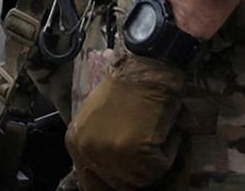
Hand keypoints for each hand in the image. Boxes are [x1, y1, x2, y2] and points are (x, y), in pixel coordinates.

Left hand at [66, 50, 186, 190]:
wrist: (148, 66)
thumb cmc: (129, 85)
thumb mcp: (98, 115)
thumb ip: (99, 142)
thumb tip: (113, 171)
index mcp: (75, 142)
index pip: (91, 179)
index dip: (114, 178)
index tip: (129, 174)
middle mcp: (88, 151)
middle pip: (116, 182)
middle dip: (135, 172)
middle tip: (151, 157)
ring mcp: (111, 153)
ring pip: (139, 178)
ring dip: (154, 161)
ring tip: (161, 136)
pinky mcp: (136, 153)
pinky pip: (159, 166)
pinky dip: (169, 151)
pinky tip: (168, 131)